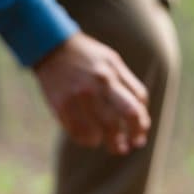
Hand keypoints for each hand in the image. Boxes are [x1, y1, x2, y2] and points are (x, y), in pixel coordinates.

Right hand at [33, 31, 150, 154]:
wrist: (51, 46)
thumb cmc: (89, 57)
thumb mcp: (113, 62)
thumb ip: (129, 86)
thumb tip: (142, 118)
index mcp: (112, 74)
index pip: (135, 107)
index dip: (141, 125)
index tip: (139, 135)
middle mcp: (96, 85)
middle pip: (118, 121)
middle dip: (127, 138)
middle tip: (128, 147)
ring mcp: (77, 96)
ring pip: (99, 131)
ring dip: (110, 143)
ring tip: (114, 147)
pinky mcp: (60, 105)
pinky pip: (77, 132)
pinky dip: (88, 140)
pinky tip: (92, 140)